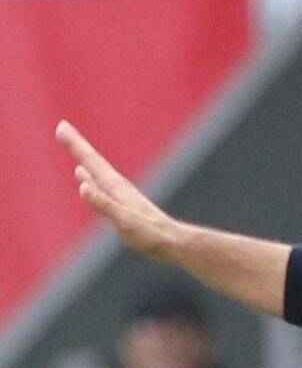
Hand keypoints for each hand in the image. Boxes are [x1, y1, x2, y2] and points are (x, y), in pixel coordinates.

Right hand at [56, 121, 179, 258]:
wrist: (173, 241)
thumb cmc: (150, 234)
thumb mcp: (124, 221)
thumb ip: (104, 204)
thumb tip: (83, 186)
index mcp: (116, 187)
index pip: (91, 161)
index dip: (76, 144)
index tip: (62, 126)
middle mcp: (117, 185)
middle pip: (93, 160)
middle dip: (76, 144)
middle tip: (62, 127)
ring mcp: (120, 193)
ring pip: (96, 170)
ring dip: (83, 156)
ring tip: (74, 146)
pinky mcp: (121, 203)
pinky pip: (100, 184)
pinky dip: (89, 176)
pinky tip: (84, 175)